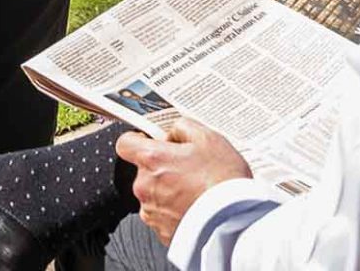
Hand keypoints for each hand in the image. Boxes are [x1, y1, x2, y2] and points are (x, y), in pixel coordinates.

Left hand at [116, 119, 251, 245]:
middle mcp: (145, 187)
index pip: (125, 143)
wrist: (234, 221)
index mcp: (152, 159)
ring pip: (153, 193)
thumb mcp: (207, 137)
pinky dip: (174, 209)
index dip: (138, 139)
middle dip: (162, 166)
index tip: (154, 141)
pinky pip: (162, 214)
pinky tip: (195, 205)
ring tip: (196, 189)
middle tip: (189, 167)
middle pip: (143, 170)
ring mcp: (152, 213)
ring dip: (168, 189)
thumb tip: (172, 133)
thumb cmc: (222, 178)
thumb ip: (182, 126)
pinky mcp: (161, 233)